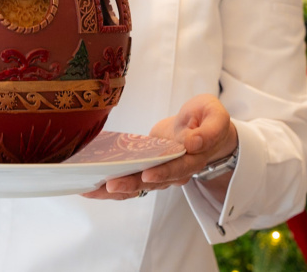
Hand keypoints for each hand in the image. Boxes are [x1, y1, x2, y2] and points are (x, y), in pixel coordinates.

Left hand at [82, 94, 236, 199]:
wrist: (203, 125)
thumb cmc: (208, 118)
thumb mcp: (216, 116)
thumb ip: (209, 130)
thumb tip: (193, 142)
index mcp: (193, 158)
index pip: (177, 168)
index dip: (163, 172)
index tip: (147, 174)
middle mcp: (175, 170)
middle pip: (151, 182)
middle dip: (130, 184)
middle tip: (109, 184)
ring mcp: (159, 170)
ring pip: (137, 185)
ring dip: (114, 189)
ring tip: (90, 190)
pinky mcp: (147, 165)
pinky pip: (130, 177)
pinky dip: (111, 183)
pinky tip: (91, 185)